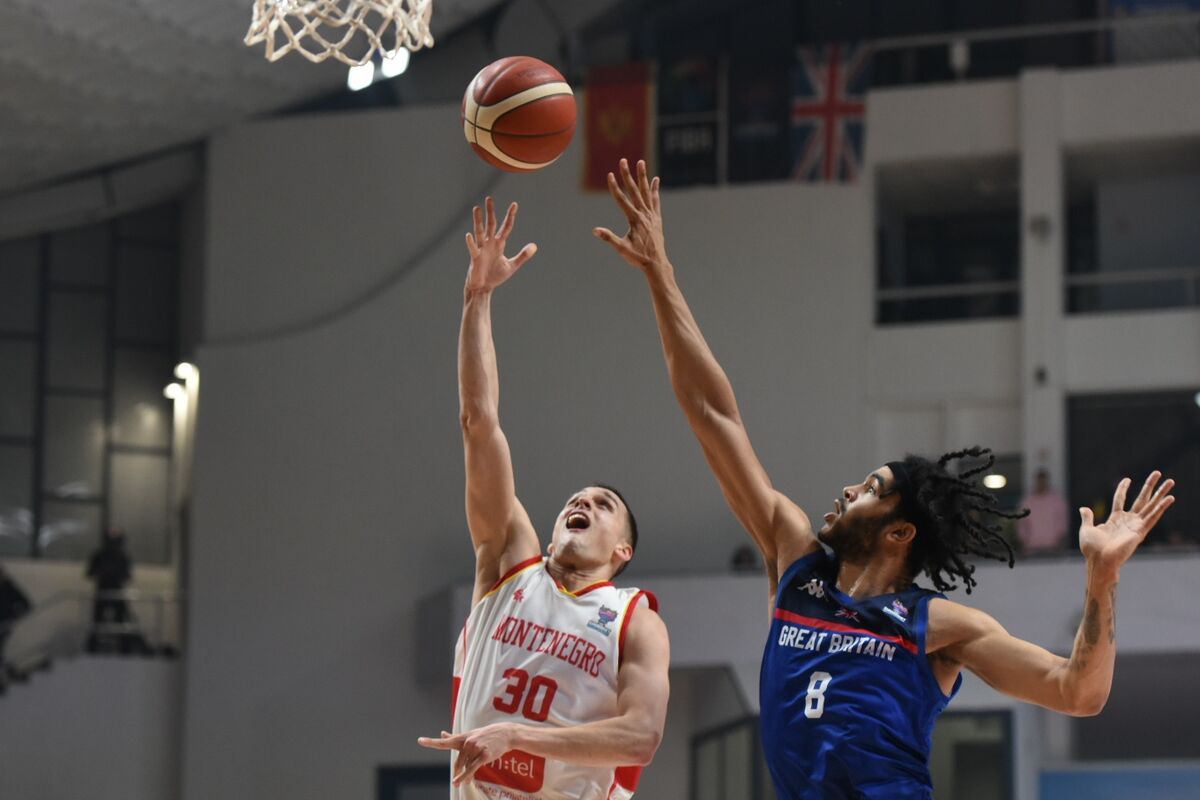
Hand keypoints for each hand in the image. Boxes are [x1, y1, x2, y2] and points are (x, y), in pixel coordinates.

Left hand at [417, 723, 518, 786]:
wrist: (505, 734)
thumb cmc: (485, 735)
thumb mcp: (470, 734)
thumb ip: (454, 737)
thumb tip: (441, 733)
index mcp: (461, 738)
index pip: (444, 742)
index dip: (431, 742)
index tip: (420, 740)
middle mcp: (466, 742)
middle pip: (458, 762)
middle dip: (458, 772)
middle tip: (456, 781)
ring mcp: (475, 748)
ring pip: (466, 767)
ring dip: (465, 776)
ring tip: (465, 782)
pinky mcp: (483, 755)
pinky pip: (472, 769)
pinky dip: (466, 776)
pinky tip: (463, 783)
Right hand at [465, 197, 536, 293]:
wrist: (484, 288)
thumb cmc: (495, 276)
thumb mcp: (512, 266)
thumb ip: (523, 256)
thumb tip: (535, 246)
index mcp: (499, 244)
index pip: (506, 227)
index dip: (510, 216)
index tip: (514, 204)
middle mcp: (489, 243)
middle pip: (491, 224)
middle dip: (491, 212)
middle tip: (489, 198)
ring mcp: (481, 249)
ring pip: (479, 231)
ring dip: (478, 220)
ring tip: (476, 208)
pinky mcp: (475, 258)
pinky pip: (473, 249)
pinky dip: (471, 243)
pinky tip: (469, 235)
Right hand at [593, 158, 668, 272]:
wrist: (657, 263)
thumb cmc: (638, 257)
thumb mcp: (622, 248)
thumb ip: (609, 238)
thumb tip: (595, 230)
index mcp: (634, 219)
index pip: (622, 199)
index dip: (615, 187)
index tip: (610, 174)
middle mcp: (644, 214)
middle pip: (634, 190)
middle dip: (627, 175)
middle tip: (623, 160)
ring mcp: (651, 215)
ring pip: (645, 192)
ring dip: (642, 177)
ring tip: (640, 162)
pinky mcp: (656, 219)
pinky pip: (655, 200)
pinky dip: (654, 190)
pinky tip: (655, 180)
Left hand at [1079, 471, 1174, 577]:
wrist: (1098, 560)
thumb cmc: (1092, 549)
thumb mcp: (1087, 529)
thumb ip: (1088, 518)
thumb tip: (1083, 508)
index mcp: (1115, 519)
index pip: (1120, 499)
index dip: (1123, 489)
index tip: (1127, 479)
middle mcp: (1128, 521)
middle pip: (1142, 500)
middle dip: (1150, 486)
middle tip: (1158, 473)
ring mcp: (1136, 525)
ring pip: (1151, 505)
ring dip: (1161, 493)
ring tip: (1171, 481)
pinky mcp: (1140, 531)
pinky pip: (1153, 517)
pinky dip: (1161, 507)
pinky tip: (1170, 498)